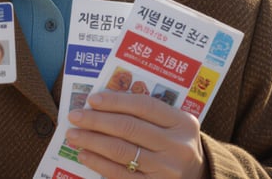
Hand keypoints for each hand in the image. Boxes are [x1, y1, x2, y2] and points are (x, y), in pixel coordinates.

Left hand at [64, 91, 204, 178]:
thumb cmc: (175, 144)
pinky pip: (120, 174)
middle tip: (75, 116)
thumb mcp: (173, 125)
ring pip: (121, 151)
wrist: (197, 177)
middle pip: (129, 128)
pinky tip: (84, 155)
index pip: (144, 106)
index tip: (92, 99)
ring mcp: (166, 169)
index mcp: (183, 122)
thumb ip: (148, 114)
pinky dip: (99, 163)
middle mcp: (176, 146)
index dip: (116, 101)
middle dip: (97, 120)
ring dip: (92, 141)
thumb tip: (104, 103)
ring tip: (74, 135)